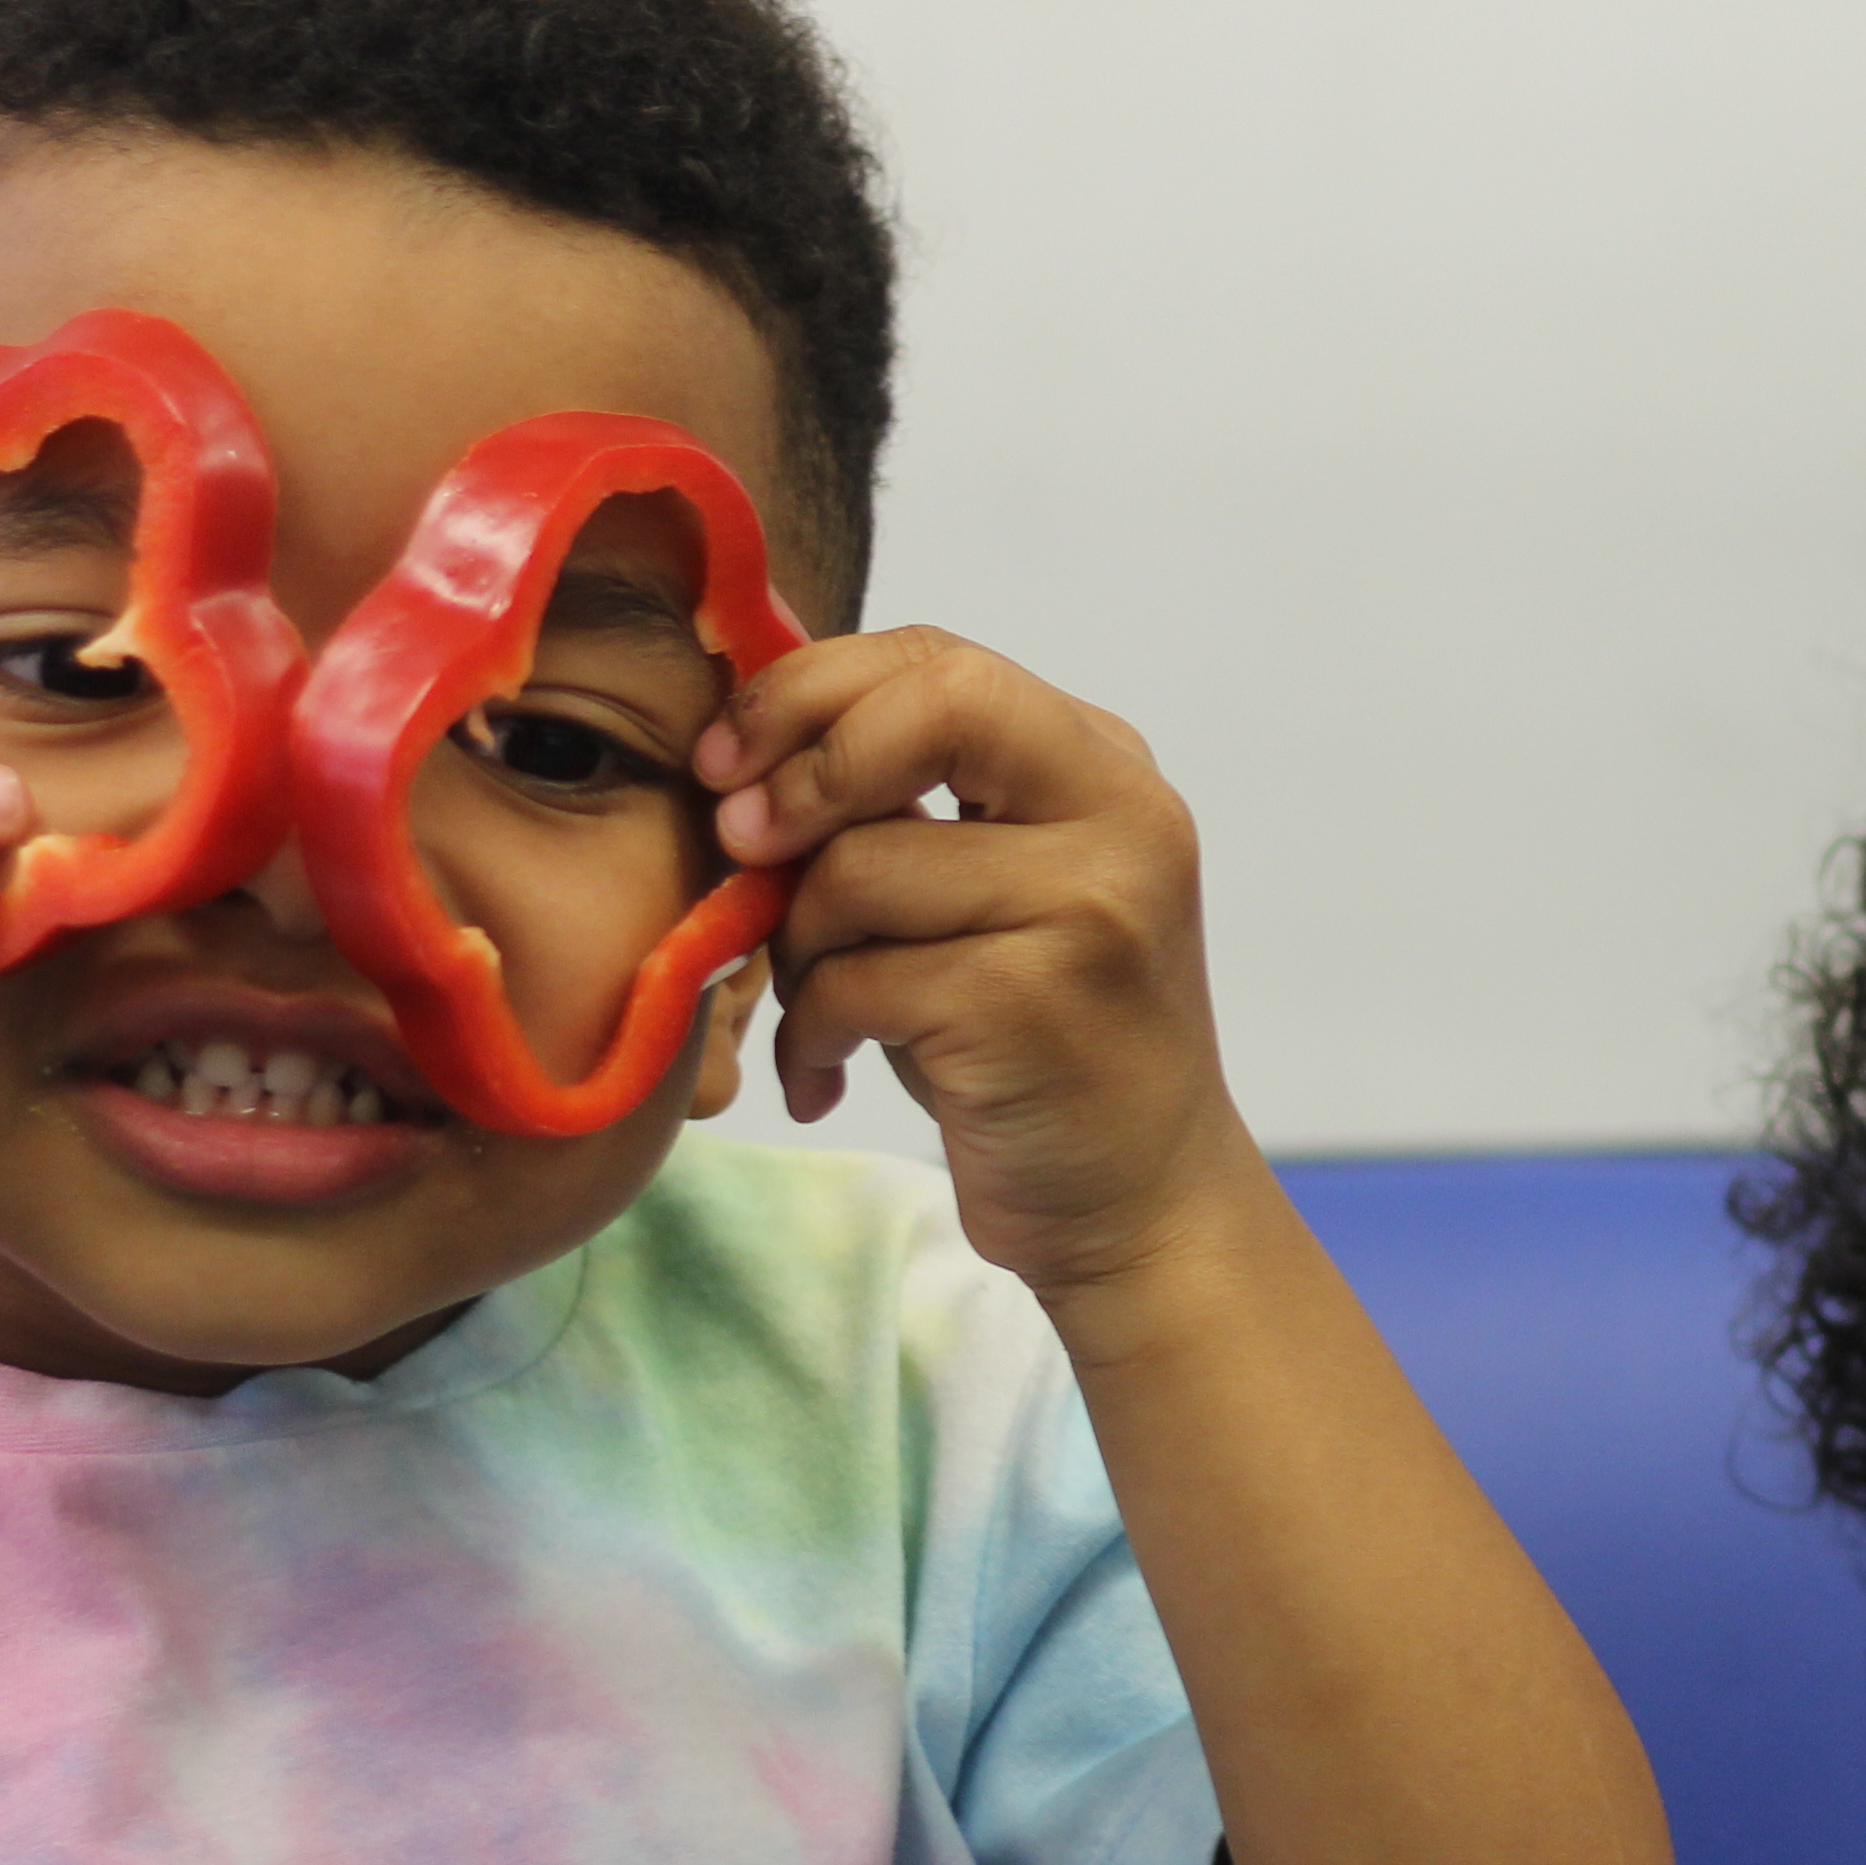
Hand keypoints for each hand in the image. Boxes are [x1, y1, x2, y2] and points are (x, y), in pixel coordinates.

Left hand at [697, 627, 1260, 1324]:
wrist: (1140, 1203)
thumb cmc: (1035, 1044)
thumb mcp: (988, 895)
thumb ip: (911, 805)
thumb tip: (740, 743)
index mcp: (1103, 770)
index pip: (942, 662)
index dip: (811, 692)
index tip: (726, 761)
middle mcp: (1119, 819)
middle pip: (930, 707)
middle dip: (802, 768)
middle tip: (741, 843)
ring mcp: (1088, 906)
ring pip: (860, 866)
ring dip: (801, 948)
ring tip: (823, 1009)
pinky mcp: (1034, 1002)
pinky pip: (853, 979)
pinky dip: (813, 1032)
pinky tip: (829, 1073)